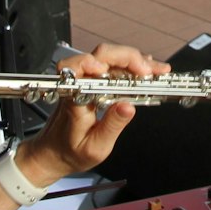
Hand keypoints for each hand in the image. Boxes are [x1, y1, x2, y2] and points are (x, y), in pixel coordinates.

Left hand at [19, 44, 169, 181]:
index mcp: (74, 97)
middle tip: (152, 71)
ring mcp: (86, 81)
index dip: (102, 62)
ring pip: (109, 58)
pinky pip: (112, 67)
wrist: (53, 153)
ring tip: (157, 70)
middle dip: (130, 58)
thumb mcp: (95, 147)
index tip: (120, 70)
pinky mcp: (94, 83)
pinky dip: (131, 66)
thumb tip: (129, 106)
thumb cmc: (70, 152)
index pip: (80, 66)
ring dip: (134, 61)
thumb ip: (112, 126)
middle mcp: (78, 83)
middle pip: (101, 55)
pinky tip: (146, 71)